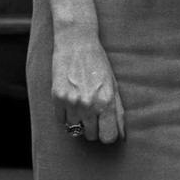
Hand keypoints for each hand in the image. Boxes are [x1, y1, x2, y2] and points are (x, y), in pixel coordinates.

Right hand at [50, 29, 125, 143]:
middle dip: (93, 127)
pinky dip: (65, 115)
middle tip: (92, 111)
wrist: (76, 42)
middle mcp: (89, 104)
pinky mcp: (57, 98)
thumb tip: (122, 136)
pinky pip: (61, 121)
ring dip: (79, 121)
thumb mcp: (113, 85)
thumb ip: (118, 112)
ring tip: (81, 103)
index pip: (108, 137)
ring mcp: (72, 102)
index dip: (107, 134)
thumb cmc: (98, 62)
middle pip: (92, 136)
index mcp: (106, 102)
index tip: (105, 127)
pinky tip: (70, 100)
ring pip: (75, 130)